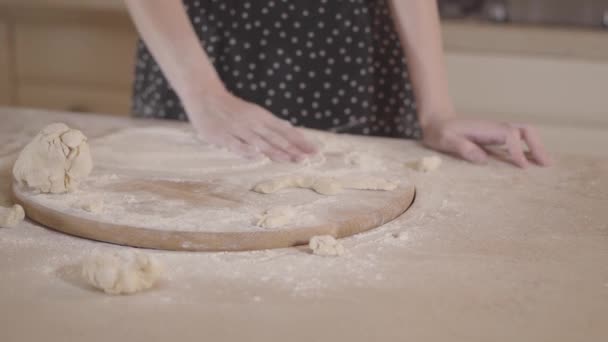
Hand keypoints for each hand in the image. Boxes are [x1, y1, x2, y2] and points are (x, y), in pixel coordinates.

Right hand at [186, 91, 316, 161]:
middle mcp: (254, 124)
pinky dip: (248, 151)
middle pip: (277, 138)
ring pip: (261, 142)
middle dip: (294, 149)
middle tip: (309, 159)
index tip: (316, 151)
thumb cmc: (232, 108)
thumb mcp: (255, 113)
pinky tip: (258, 157)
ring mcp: (239, 130)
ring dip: (277, 151)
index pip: (286, 132)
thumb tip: (291, 129)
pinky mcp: (224, 136)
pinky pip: (237, 145)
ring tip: (293, 159)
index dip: (301, 142)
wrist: (205, 96)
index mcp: (263, 118)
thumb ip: (271, 124)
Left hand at [421, 118, 550, 167]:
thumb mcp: (446, 140)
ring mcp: (497, 132)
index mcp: (485, 128)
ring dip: (537, 147)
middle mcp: (495, 128)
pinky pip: (518, 141)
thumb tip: (482, 159)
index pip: (509, 136)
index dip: (518, 150)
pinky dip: (528, 149)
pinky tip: (532, 163)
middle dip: (537, 145)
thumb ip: (462, 147)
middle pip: (525, 130)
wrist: (437, 123)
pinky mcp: (496, 138)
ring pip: (524, 134)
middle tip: (547, 164)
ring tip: (546, 165)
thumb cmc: (440, 132)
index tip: (523, 166)